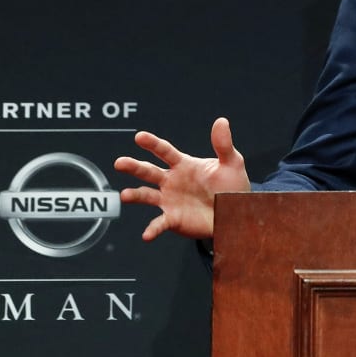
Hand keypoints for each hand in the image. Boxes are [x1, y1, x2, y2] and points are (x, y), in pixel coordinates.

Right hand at [114, 118, 250, 240]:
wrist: (235, 212)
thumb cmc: (231, 186)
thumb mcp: (231, 163)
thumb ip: (224, 144)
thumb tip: (222, 121)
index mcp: (183, 165)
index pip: (164, 151)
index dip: (152, 144)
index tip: (140, 137)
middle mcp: (171, 181)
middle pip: (148, 171)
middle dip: (133, 166)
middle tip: (120, 162)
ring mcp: (169, 200)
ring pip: (147, 196)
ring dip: (135, 195)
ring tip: (125, 195)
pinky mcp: (173, 219)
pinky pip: (160, 224)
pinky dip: (152, 229)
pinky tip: (146, 235)